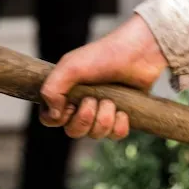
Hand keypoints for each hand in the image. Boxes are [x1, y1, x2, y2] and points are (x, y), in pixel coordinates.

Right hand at [39, 14, 167, 138]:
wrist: (139, 52)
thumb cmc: (103, 56)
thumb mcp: (69, 67)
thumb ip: (51, 90)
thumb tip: (53, 115)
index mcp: (64, 93)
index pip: (49, 120)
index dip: (59, 118)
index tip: (70, 105)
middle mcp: (80, 105)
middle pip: (73, 132)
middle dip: (85, 118)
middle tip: (93, 100)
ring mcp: (101, 112)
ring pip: (95, 134)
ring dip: (104, 119)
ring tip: (111, 100)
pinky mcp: (121, 116)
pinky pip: (115, 136)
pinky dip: (119, 125)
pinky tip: (123, 111)